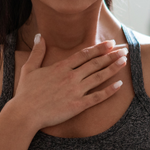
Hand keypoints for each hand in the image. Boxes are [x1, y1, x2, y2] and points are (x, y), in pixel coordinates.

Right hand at [8, 34, 127, 129]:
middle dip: (111, 55)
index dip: (98, 48)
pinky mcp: (77, 105)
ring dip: (113, 68)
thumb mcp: (29, 68)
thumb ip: (37, 52)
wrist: (25, 113)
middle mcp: (71, 77)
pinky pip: (97, 97)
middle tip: (124, 49)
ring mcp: (75, 91)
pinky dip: (109, 91)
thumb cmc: (26, 92)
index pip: (84, 54)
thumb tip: (40, 36)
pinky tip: (119, 85)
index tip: (110, 43)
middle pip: (95, 63)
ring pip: (99, 77)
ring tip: (125, 61)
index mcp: (60, 67)